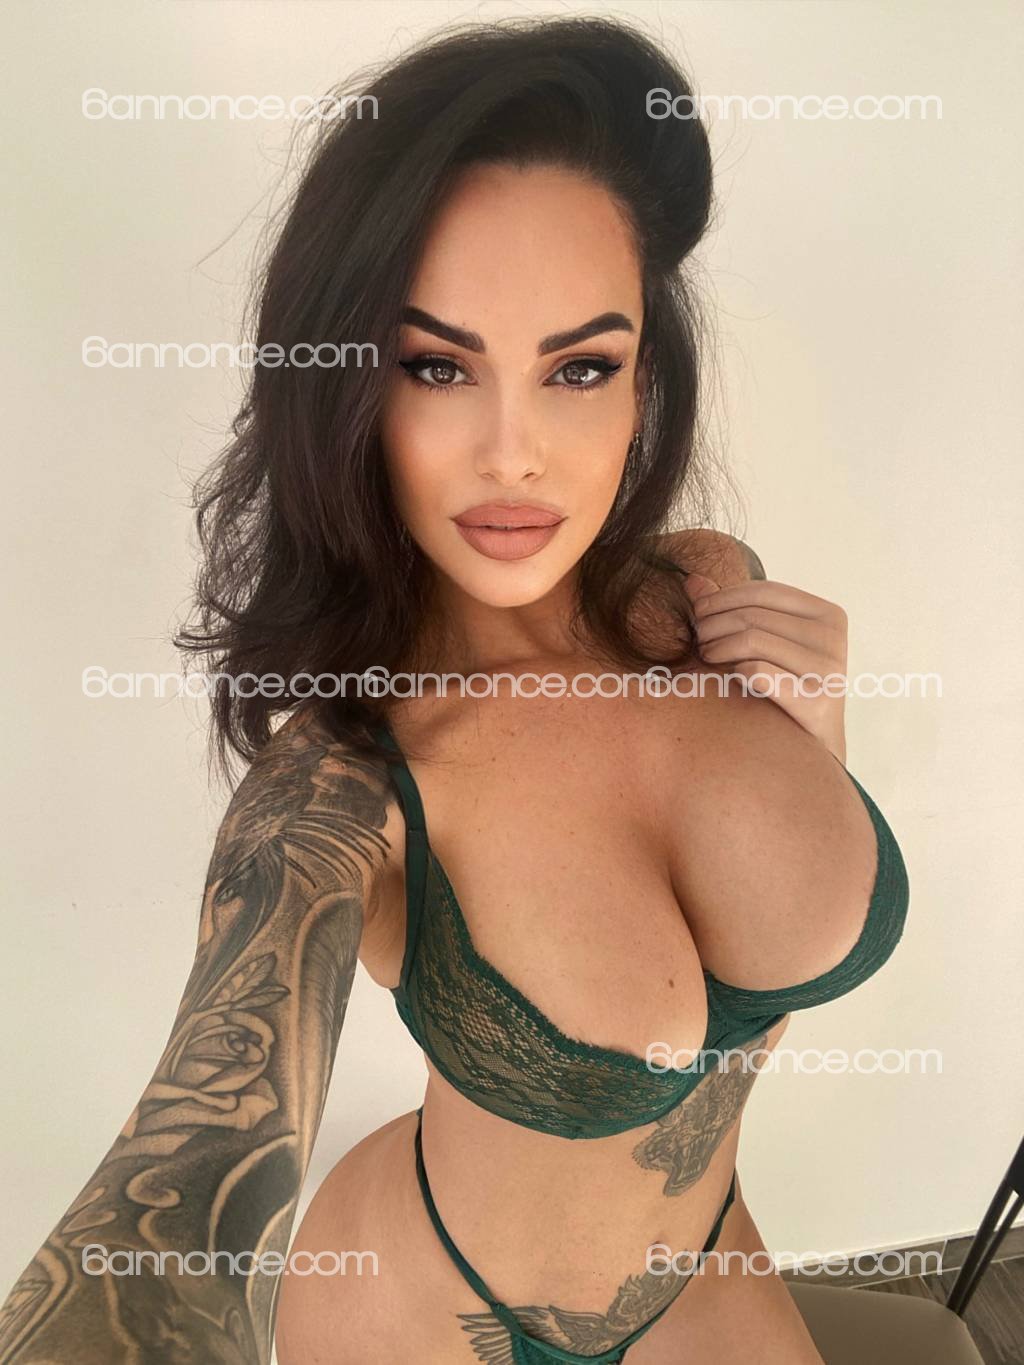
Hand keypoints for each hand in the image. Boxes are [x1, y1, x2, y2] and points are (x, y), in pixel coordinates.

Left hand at [685, 572, 848, 762]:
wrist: (811, 747)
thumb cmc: (783, 686)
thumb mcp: (764, 642)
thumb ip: (732, 610)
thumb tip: (691, 579)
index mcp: (827, 615)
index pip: (764, 591)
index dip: (723, 598)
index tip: (698, 613)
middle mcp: (833, 638)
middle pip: (754, 616)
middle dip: (714, 624)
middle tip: (698, 640)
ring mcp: (829, 669)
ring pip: (752, 641)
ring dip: (718, 647)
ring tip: (706, 657)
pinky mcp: (818, 700)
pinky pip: (759, 672)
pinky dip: (735, 672)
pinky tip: (727, 679)